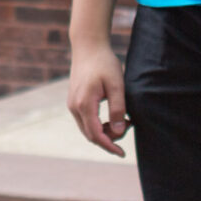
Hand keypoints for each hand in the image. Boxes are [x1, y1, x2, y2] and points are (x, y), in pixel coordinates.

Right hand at [68, 40, 129, 156]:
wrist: (88, 46)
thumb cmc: (104, 63)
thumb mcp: (117, 85)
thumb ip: (117, 109)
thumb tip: (119, 132)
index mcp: (84, 104)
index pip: (96, 135)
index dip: (110, 146)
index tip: (122, 153)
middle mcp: (74, 107)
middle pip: (91, 135)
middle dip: (109, 139)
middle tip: (128, 126)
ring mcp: (72, 104)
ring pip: (87, 129)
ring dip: (104, 132)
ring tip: (123, 121)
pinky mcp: (74, 101)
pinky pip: (85, 121)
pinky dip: (98, 124)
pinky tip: (112, 117)